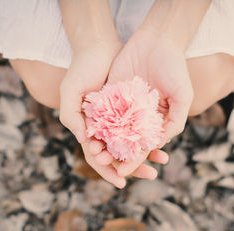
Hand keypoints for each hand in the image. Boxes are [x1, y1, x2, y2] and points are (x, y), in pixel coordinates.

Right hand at [59, 43, 167, 187]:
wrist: (99, 45)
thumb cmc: (82, 68)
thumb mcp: (71, 91)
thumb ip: (72, 116)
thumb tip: (83, 139)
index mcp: (87, 127)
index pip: (96, 156)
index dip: (107, 170)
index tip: (122, 182)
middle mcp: (103, 126)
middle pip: (118, 153)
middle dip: (134, 166)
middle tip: (152, 174)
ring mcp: (117, 117)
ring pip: (132, 141)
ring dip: (146, 153)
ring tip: (162, 161)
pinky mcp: (130, 106)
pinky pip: (141, 125)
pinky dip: (149, 134)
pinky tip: (162, 140)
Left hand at [107, 29, 193, 175]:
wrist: (158, 40)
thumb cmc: (175, 69)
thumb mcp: (183, 97)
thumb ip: (175, 121)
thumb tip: (158, 144)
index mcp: (155, 122)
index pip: (142, 147)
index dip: (134, 161)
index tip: (122, 172)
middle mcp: (138, 118)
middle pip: (124, 143)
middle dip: (114, 155)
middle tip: (103, 164)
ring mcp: (124, 106)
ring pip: (110, 130)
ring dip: (102, 143)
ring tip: (94, 153)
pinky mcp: (111, 94)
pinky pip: (102, 111)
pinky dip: (95, 123)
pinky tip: (88, 134)